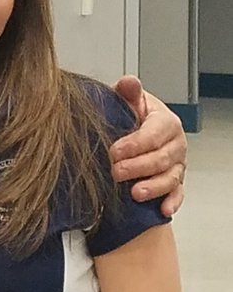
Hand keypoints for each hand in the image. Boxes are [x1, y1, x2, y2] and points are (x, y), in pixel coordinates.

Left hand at [110, 76, 185, 217]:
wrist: (132, 133)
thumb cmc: (130, 116)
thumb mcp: (127, 100)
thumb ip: (128, 92)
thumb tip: (129, 82)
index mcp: (165, 121)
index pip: (154, 133)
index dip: (134, 143)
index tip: (114, 151)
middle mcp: (175, 144)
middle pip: (162, 158)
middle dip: (138, 166)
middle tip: (116, 172)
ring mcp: (177, 164)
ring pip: (171, 178)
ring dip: (153, 187)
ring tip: (134, 193)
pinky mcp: (175, 182)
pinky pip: (177, 194)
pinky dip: (171, 202)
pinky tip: (162, 209)